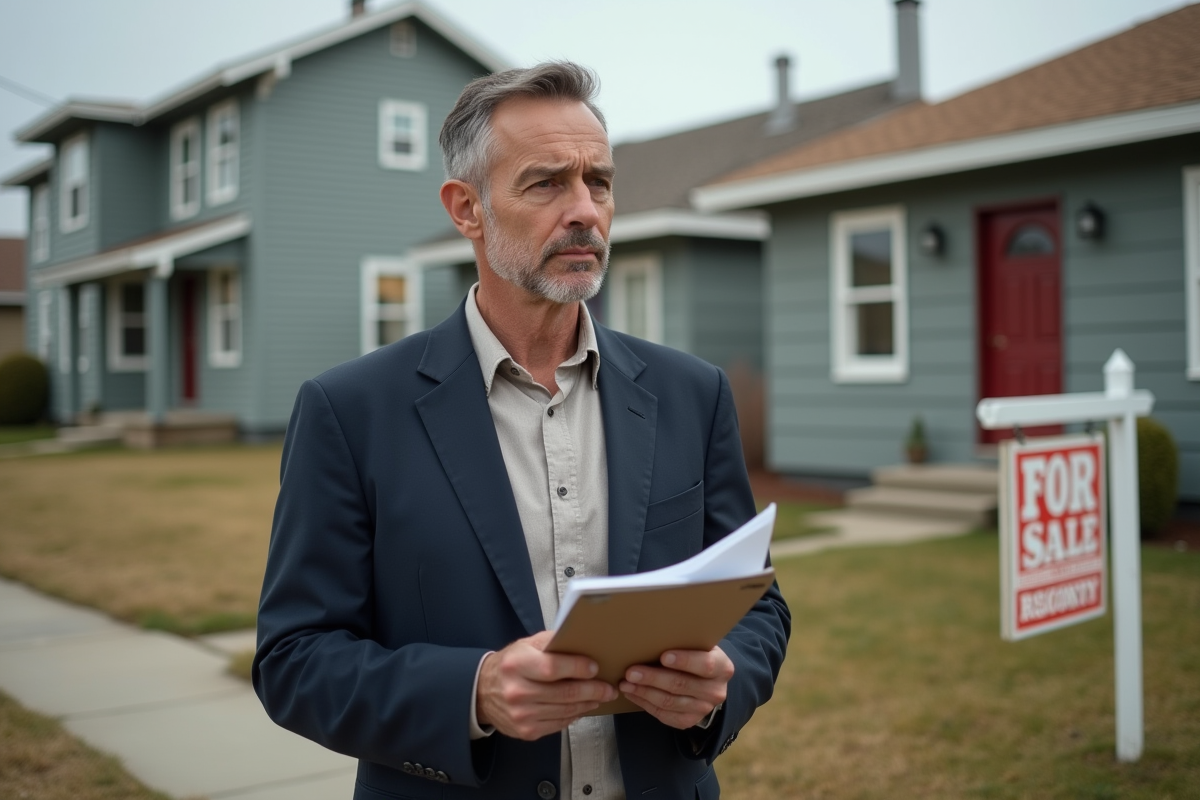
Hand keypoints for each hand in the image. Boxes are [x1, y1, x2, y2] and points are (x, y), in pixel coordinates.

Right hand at [476, 630, 617, 740]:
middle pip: (564, 693)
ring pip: (565, 711)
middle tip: (608, 688)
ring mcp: (521, 714)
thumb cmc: (510, 664)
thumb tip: (581, 642)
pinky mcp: (526, 731)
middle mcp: (517, 691)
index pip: (552, 667)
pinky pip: (559, 724)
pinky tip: (582, 707)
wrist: (483, 691)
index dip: (577, 667)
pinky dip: (574, 716)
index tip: (595, 667)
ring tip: (600, 697)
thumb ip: (551, 643)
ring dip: (587, 704)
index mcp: (517, 664)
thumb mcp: (526, 645)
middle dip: (593, 690)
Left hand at [619, 646, 733, 728]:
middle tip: (631, 672)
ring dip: (644, 692)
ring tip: (625, 683)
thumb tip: (653, 633)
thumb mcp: (699, 646)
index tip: (663, 656)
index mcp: (722, 667)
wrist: (707, 682)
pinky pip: (664, 715)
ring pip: (669, 702)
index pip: (705, 665)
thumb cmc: (697, 655)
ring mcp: (703, 709)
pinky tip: (632, 694)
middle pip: (681, 685)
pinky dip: (645, 704)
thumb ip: (685, 642)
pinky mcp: (689, 721)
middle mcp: (715, 691)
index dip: (684, 661)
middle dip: (653, 678)